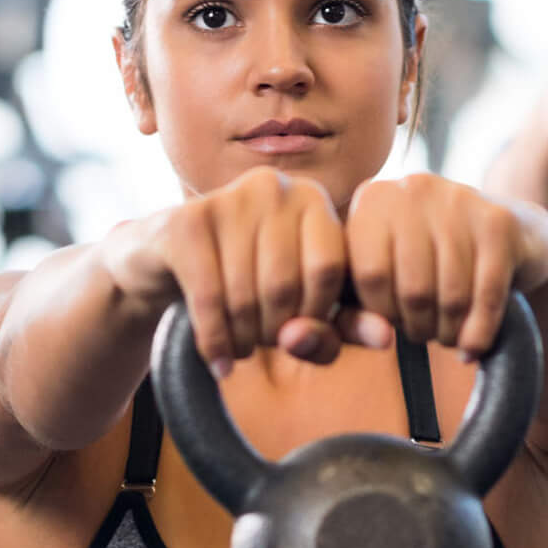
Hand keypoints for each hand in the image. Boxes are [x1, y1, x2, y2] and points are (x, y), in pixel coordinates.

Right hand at [114, 167, 389, 378]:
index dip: (317, 314)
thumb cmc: (245, 286)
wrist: (161, 264)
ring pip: (246, 294)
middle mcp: (275, 187)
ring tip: (239, 351)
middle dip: (273, 332)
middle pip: (285, 283)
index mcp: (315, 200)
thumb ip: (345, 325)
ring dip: (243, 341)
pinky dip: (214, 341)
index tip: (296, 334)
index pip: (331, 268)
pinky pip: (209, 297)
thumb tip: (386, 339)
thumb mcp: (300, 309)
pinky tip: (217, 361)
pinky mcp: (186, 223)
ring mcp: (227, 198)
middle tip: (260, 346)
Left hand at [345, 175, 547, 362]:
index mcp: (374, 200)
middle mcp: (414, 190)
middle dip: (417, 326)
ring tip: (445, 337)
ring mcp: (461, 201)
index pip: (369, 275)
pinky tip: (472, 346)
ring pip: (451, 295)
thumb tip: (376, 334)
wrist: (505, 234)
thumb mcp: (382, 275)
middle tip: (422, 335)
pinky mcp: (501, 223)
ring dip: (448, 331)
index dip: (380, 314)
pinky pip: (488, 295)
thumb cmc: (425, 264)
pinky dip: (479, 332)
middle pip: (413, 288)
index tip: (390, 326)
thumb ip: (357, 307)